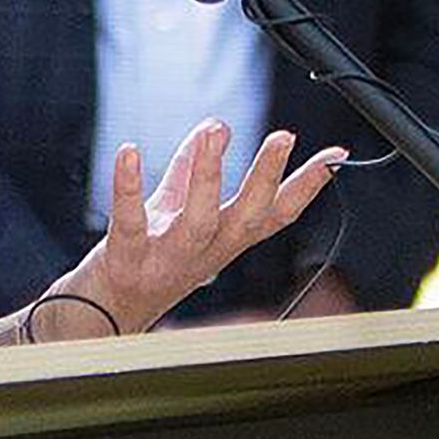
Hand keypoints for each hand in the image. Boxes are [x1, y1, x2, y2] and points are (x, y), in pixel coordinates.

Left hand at [57, 122, 342, 336]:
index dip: (307, 187)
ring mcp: (166, 256)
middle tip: (285, 136)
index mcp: (222, 239)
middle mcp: (203, 251)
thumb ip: (191, 169)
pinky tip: (130, 150)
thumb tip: (214, 126)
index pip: (274, 212)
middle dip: (267, 178)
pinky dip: (129, 186)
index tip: (336, 156)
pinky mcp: (126, 256)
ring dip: (209, 175)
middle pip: (247, 217)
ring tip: (216, 131)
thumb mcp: (174, 209)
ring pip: (198, 220)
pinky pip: (129, 219)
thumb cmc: (143, 259)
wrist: (101, 311)